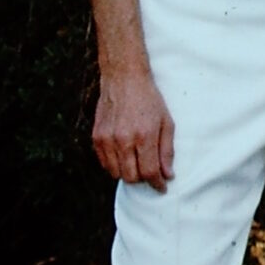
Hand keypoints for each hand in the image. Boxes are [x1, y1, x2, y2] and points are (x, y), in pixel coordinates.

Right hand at [93, 65, 175, 188]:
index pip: (150, 172)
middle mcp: (124, 140)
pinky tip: (124, 156)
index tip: (162, 187)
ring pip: (116, 173)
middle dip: (143, 180)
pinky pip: (104, 163)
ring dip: (128, 173)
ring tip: (137, 162)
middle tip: (150, 173)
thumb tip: (168, 174)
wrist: (124, 78)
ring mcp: (108, 139)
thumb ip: (167, 150)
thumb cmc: (149, 99)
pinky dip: (115, 165)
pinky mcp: (97, 137)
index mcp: (144, 136)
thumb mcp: (166, 122)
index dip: (157, 184)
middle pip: (131, 177)